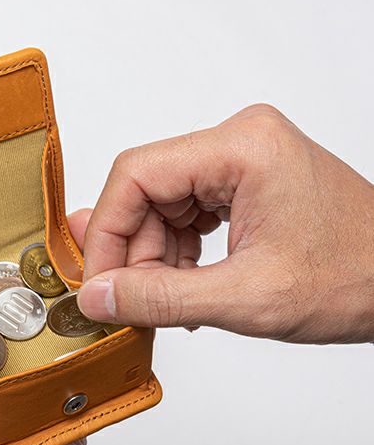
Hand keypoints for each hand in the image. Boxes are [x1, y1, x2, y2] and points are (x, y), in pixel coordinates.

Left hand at [0, 211, 90, 444]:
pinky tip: (116, 293)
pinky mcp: (69, 389)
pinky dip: (101, 326)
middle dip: (31, 251)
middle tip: (54, 204)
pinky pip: (89, 349)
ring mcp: (31, 367)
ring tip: (93, 240)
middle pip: (13, 285)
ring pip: (56, 310)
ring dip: (72, 283)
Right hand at [77, 104, 373, 343]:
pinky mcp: (245, 182)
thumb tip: (97, 296)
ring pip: (160, 206)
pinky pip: (186, 213)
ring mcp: (243, 161)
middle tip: (134, 302)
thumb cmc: (356, 277)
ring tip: (171, 303)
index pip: (136, 175)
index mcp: (242, 147)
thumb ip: (160, 298)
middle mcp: (239, 142)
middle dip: (133, 253)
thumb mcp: (247, 298)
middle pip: (145, 192)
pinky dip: (177, 254)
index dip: (107, 234)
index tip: (99, 283)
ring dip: (154, 259)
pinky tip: (188, 287)